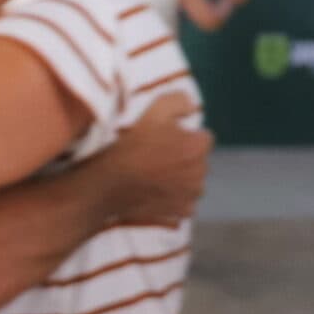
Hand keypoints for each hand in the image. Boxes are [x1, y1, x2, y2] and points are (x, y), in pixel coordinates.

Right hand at [108, 94, 212, 227]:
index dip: (184, 137)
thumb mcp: (152, 112)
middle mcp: (201, 172)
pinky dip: (175, 198)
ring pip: (194, 182)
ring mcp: (192, 194)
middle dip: (184, 158)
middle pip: (199, 161)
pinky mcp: (183, 211)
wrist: (110, 185)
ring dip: (181, 179)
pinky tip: (156, 193)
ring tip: (155, 176)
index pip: (203, 138)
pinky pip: (186, 202)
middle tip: (157, 158)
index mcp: (197, 147)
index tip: (164, 141)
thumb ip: (178, 101)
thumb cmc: (131, 147)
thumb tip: (193, 106)